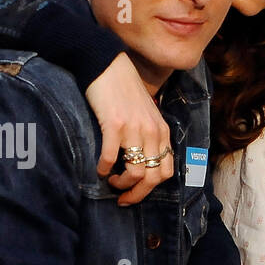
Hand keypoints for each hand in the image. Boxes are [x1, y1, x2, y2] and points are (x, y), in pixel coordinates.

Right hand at [86, 54, 175, 205]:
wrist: (107, 65)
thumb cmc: (124, 91)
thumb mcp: (146, 115)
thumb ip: (148, 136)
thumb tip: (142, 163)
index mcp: (162, 132)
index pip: (166, 171)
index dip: (151, 189)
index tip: (135, 193)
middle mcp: (152, 133)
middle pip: (153, 178)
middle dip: (137, 194)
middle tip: (122, 198)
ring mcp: (135, 129)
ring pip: (136, 172)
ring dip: (121, 184)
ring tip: (111, 181)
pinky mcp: (115, 124)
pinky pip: (111, 157)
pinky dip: (104, 168)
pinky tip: (98, 168)